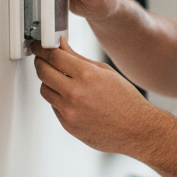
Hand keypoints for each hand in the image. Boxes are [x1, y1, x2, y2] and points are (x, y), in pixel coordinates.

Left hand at [31, 37, 161, 152]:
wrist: (137, 130)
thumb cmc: (126, 102)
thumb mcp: (105, 72)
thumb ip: (78, 58)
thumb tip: (61, 46)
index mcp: (87, 75)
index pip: (54, 56)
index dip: (42, 48)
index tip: (39, 47)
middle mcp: (76, 93)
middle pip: (43, 72)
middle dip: (41, 63)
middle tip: (44, 60)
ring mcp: (70, 111)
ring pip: (45, 90)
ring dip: (49, 83)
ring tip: (62, 82)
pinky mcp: (68, 125)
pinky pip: (54, 107)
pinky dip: (59, 101)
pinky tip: (74, 100)